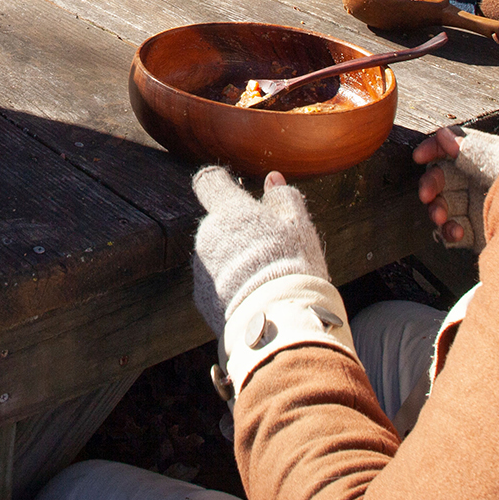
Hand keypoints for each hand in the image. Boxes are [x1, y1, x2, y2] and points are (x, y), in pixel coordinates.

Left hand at [190, 167, 326, 338]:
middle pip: (217, 225)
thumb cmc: (291, 265)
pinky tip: (254, 298)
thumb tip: (273, 180)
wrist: (277, 320)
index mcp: (228, 211)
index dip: (220, 185)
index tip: (231, 190)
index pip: (209, 181)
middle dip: (236, 232)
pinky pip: (214, 285)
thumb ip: (282, 197)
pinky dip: (229, 289)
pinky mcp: (201, 299)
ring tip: (264, 280)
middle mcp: (206, 236)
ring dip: (233, 262)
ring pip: (215, 257)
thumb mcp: (297, 224)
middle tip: (267, 249)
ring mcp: (201, 268)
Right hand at [413, 126, 498, 249]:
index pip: (452, 148)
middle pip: (442, 178)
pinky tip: (458, 232)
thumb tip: (443, 134)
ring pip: (444, 206)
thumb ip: (470, 149)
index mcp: (484, 160)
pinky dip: (450, 232)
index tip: (419, 157)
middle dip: (431, 185)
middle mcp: (477, 181)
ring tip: (442, 217)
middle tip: (427, 195)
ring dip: (437, 210)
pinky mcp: (478, 231)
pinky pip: (454, 230)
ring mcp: (477, 206)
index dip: (433, 150)